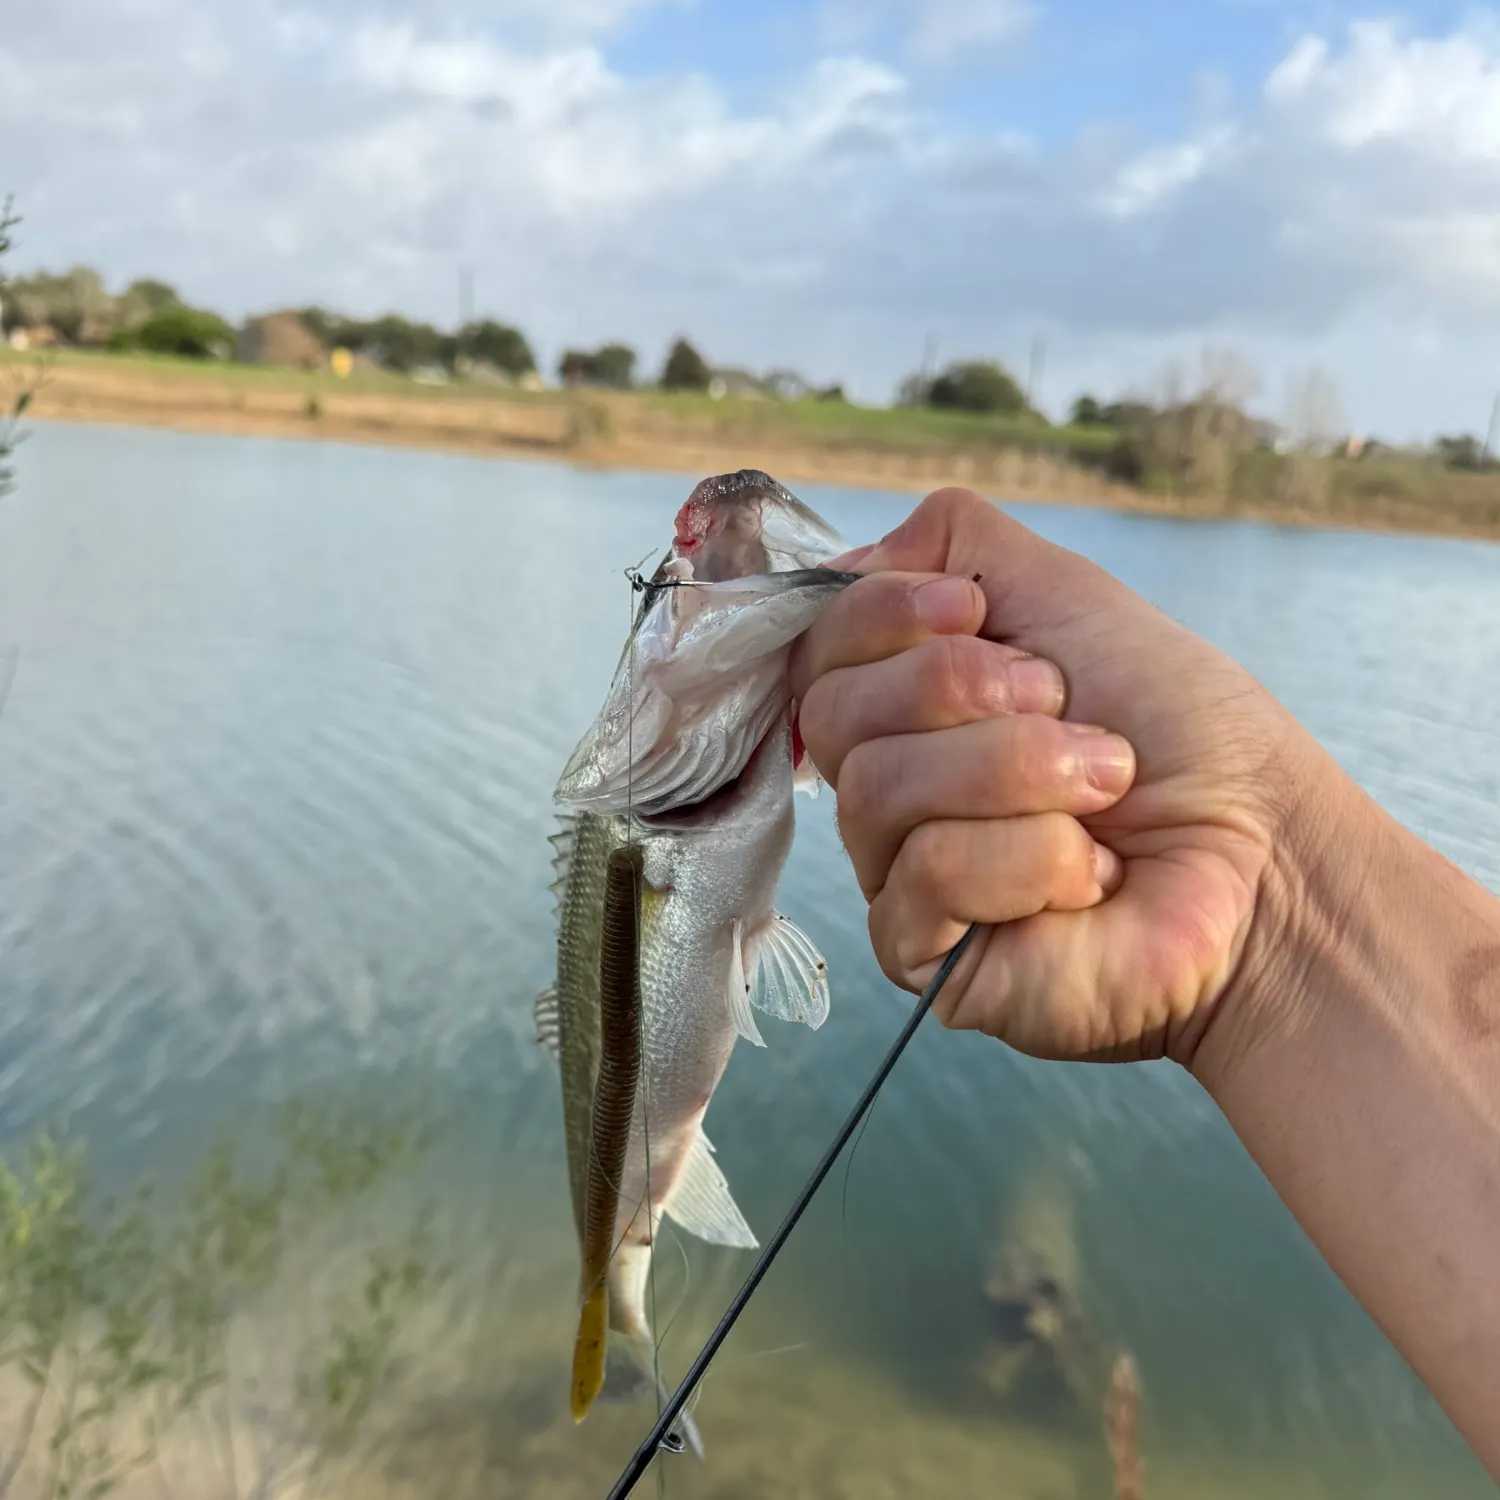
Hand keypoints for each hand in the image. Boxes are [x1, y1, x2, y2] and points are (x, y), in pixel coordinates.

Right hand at [791, 487, 1330, 1067]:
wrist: (1267, 854)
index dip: (882, 614)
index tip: (978, 611)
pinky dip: (1033, 856)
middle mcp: (888, 786)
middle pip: (834, 714)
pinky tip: (1091, 876)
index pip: (820, 647)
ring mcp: (896, 873)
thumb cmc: (1184, 735)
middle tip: (1065, 707)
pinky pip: (927, 874)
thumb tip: (860, 554)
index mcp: (908, 706)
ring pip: (878, 791)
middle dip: (962, 690)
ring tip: (1104, 790)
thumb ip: (961, 546)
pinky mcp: (923, 952)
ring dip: (1018, 770)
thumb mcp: (1073, 597)